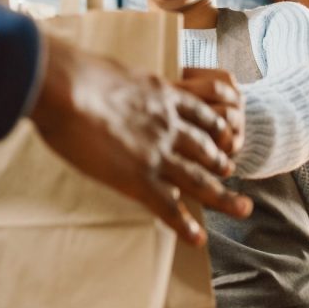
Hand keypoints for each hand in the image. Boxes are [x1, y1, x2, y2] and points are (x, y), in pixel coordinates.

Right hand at [29, 33, 252, 245]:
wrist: (66, 87)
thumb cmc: (75, 72)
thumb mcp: (111, 69)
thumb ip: (119, 82)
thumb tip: (105, 83)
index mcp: (161, 95)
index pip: (197, 112)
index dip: (213, 126)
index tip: (223, 134)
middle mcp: (168, 125)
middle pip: (205, 147)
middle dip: (221, 161)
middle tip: (232, 171)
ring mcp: (157, 154)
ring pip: (200, 180)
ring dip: (223, 197)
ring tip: (242, 208)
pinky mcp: (139, 178)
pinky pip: (168, 208)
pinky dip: (185, 226)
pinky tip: (198, 238)